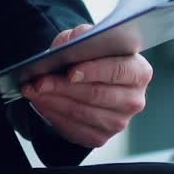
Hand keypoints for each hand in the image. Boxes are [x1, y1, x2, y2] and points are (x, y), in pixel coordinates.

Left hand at [21, 23, 151, 148]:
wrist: (90, 79)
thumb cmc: (91, 56)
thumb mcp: (87, 39)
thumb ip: (82, 35)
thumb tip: (74, 41)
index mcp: (139, 71)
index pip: (119, 71)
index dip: (94, 71)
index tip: (70, 72)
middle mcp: (134, 100)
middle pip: (97, 95)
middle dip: (64, 87)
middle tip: (40, 81)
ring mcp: (119, 122)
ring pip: (83, 113)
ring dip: (54, 101)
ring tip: (34, 90)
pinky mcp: (101, 137)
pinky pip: (75, 129)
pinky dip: (54, 115)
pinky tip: (41, 103)